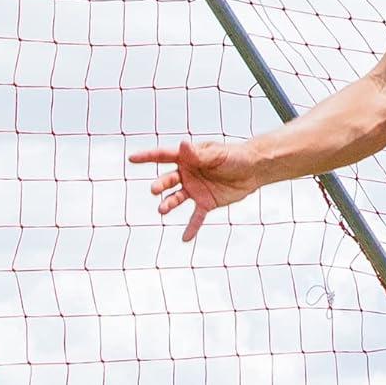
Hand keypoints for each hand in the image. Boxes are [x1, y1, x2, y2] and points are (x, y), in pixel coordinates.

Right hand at [128, 138, 261, 242]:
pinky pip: (196, 217)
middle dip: (160, 185)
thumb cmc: (234, 157)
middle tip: (155, 190)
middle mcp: (187, 174)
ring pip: (176, 198)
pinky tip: (184, 239)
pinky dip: (191, 228)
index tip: (132, 158)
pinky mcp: (206, 203)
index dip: (147, 157)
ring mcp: (195, 189)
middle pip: (168, 180)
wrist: (253, 170)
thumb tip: (182, 145)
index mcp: (187, 158)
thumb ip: (199, 154)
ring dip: (169, 204)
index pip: (163, 156)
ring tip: (162, 210)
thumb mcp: (217, 155)